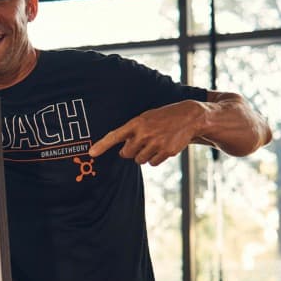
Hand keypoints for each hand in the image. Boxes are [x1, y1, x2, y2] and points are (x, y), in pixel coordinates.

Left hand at [89, 100, 204, 165]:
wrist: (189, 116)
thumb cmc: (163, 117)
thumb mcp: (145, 118)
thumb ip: (132, 132)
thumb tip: (122, 150)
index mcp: (136, 123)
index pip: (115, 136)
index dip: (102, 145)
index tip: (91, 153)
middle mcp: (144, 134)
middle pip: (126, 154)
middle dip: (131, 151)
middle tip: (141, 142)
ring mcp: (156, 144)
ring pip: (139, 160)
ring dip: (144, 155)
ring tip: (154, 142)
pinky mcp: (166, 152)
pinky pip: (152, 164)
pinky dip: (155, 159)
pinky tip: (162, 147)